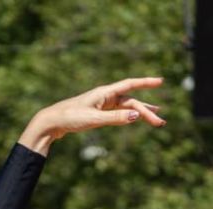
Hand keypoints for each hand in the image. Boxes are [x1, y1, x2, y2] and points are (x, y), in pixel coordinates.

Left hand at [21, 77, 164, 153]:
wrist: (51, 123)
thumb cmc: (70, 118)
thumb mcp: (93, 120)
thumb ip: (115, 118)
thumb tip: (136, 117)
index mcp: (104, 93)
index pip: (130, 85)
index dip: (146, 83)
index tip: (160, 81)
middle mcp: (105, 96)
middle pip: (130, 102)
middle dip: (146, 111)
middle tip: (160, 122)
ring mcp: (102, 105)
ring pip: (126, 108)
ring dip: (140, 113)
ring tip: (155, 118)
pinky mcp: (98, 113)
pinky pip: (118, 113)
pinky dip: (128, 116)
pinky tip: (135, 118)